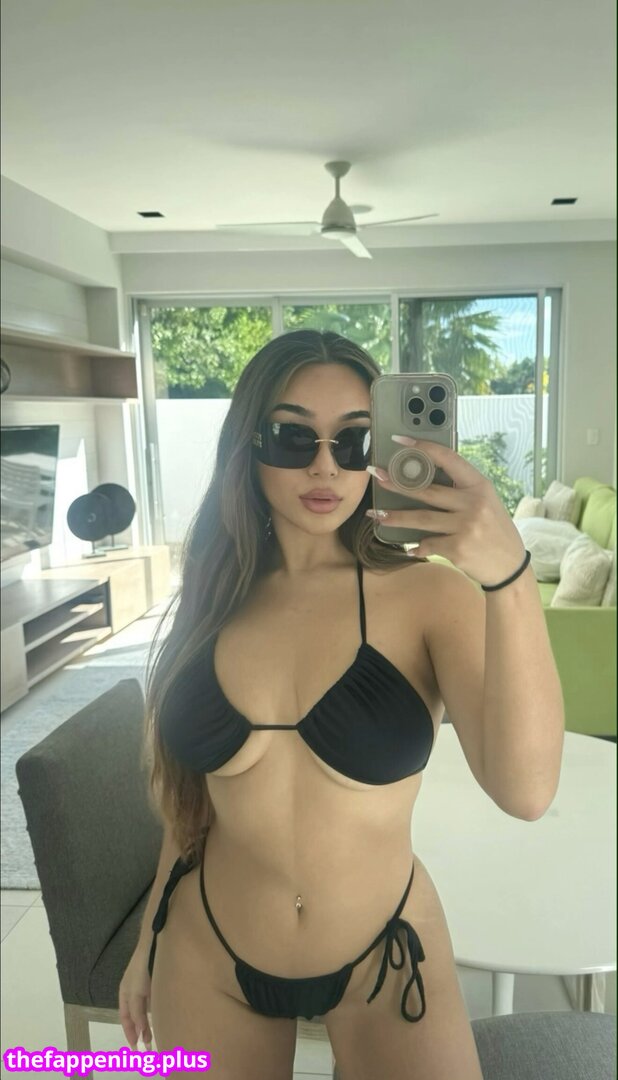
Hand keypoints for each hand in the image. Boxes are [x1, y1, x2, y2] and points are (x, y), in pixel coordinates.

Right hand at [118, 946, 152, 1050]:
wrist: (154, 944)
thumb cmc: (141, 968)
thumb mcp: (136, 992)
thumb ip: (137, 1012)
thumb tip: (140, 1032)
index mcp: (125, 994)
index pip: (126, 1019)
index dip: (129, 1033)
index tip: (135, 1048)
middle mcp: (133, 992)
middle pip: (135, 1017)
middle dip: (139, 1032)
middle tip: (147, 1046)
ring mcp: (145, 988)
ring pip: (144, 1011)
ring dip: (147, 1025)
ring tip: (152, 1038)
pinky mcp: (155, 984)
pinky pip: (152, 1004)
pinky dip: (154, 1014)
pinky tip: (159, 1019)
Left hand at [367, 434, 526, 586]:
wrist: (510, 565)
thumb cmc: (494, 530)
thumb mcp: (485, 502)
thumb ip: (461, 490)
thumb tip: (423, 479)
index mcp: (479, 485)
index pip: (448, 459)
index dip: (423, 447)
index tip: (400, 440)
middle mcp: (473, 503)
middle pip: (426, 491)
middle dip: (397, 483)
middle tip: (377, 476)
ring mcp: (466, 526)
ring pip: (421, 519)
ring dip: (395, 517)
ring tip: (376, 514)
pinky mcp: (458, 548)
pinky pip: (427, 543)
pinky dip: (417, 546)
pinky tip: (411, 547)